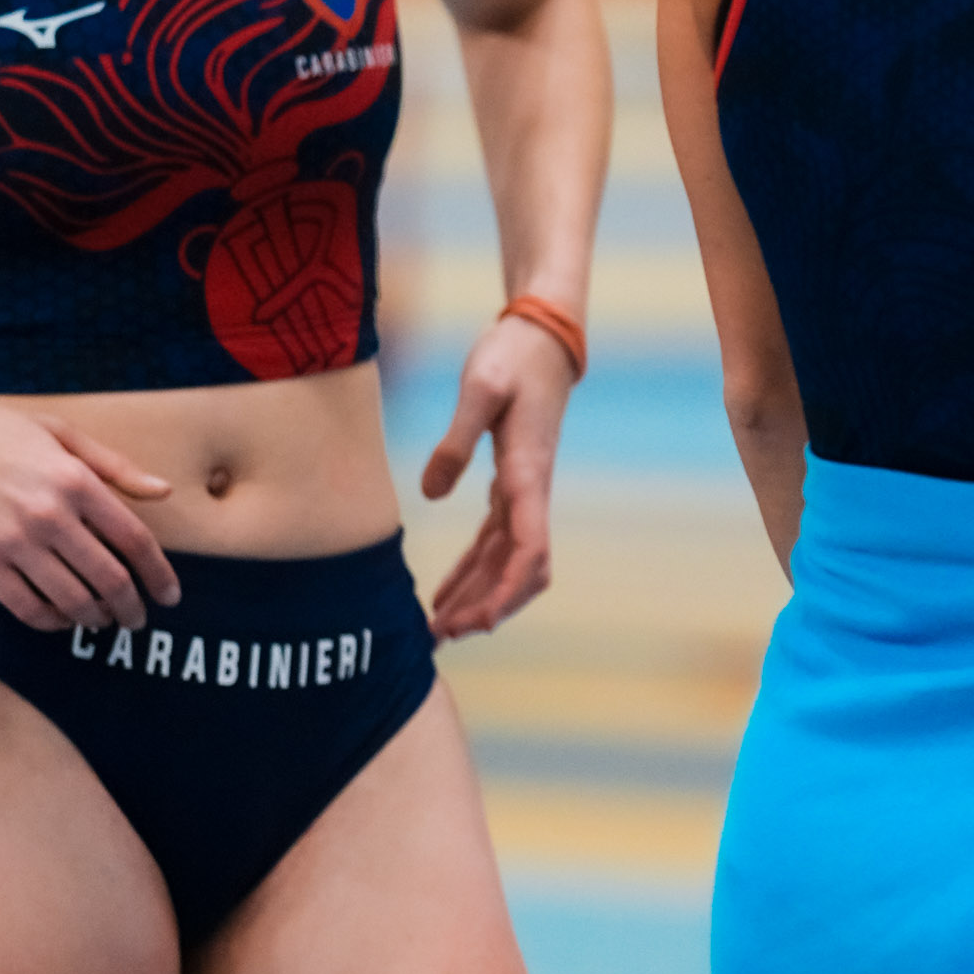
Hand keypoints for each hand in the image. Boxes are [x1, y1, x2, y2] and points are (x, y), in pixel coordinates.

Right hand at [0, 392, 176, 628]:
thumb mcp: (57, 432)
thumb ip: (114, 466)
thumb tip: (164, 491)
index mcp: (74, 479)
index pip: (134, 540)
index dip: (159, 574)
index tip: (169, 595)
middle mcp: (48, 514)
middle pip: (109, 578)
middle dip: (131, 608)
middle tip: (138, 620)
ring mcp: (11, 542)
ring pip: (71, 599)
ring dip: (95, 619)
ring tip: (103, 622)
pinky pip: (25, 607)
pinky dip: (52, 621)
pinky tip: (61, 620)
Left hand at [419, 310, 572, 635]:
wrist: (543, 336)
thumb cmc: (512, 356)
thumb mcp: (480, 388)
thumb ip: (456, 440)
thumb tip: (431, 494)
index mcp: (529, 474)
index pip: (528, 550)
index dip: (506, 591)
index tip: (481, 622)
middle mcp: (532, 492)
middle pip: (519, 569)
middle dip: (487, 608)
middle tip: (443, 636)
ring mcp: (524, 491)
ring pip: (507, 562)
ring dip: (478, 598)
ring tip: (439, 630)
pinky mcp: (511, 484)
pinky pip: (495, 543)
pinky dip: (473, 572)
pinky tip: (446, 595)